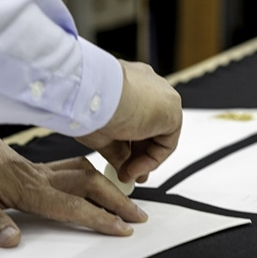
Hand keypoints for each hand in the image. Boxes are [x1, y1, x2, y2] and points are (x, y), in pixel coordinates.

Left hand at [0, 105, 147, 246]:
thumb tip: (12, 241)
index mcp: (26, 186)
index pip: (71, 206)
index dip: (98, 218)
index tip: (122, 229)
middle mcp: (38, 176)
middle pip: (89, 186)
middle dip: (117, 202)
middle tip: (140, 217)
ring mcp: (38, 169)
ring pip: (84, 174)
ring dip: (109, 187)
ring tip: (128, 200)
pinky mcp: (33, 166)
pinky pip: (72, 168)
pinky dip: (92, 175)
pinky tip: (97, 181)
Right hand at [76, 60, 181, 183]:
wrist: (89, 93)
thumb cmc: (85, 104)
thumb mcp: (100, 133)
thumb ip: (117, 151)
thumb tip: (124, 168)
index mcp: (129, 82)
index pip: (137, 116)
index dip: (131, 145)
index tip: (123, 163)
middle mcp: (148, 86)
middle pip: (150, 128)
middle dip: (139, 156)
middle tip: (127, 174)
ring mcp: (162, 96)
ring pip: (159, 135)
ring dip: (144, 161)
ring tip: (126, 175)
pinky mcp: (171, 110)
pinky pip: (166, 143)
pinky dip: (151, 161)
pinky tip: (133, 168)